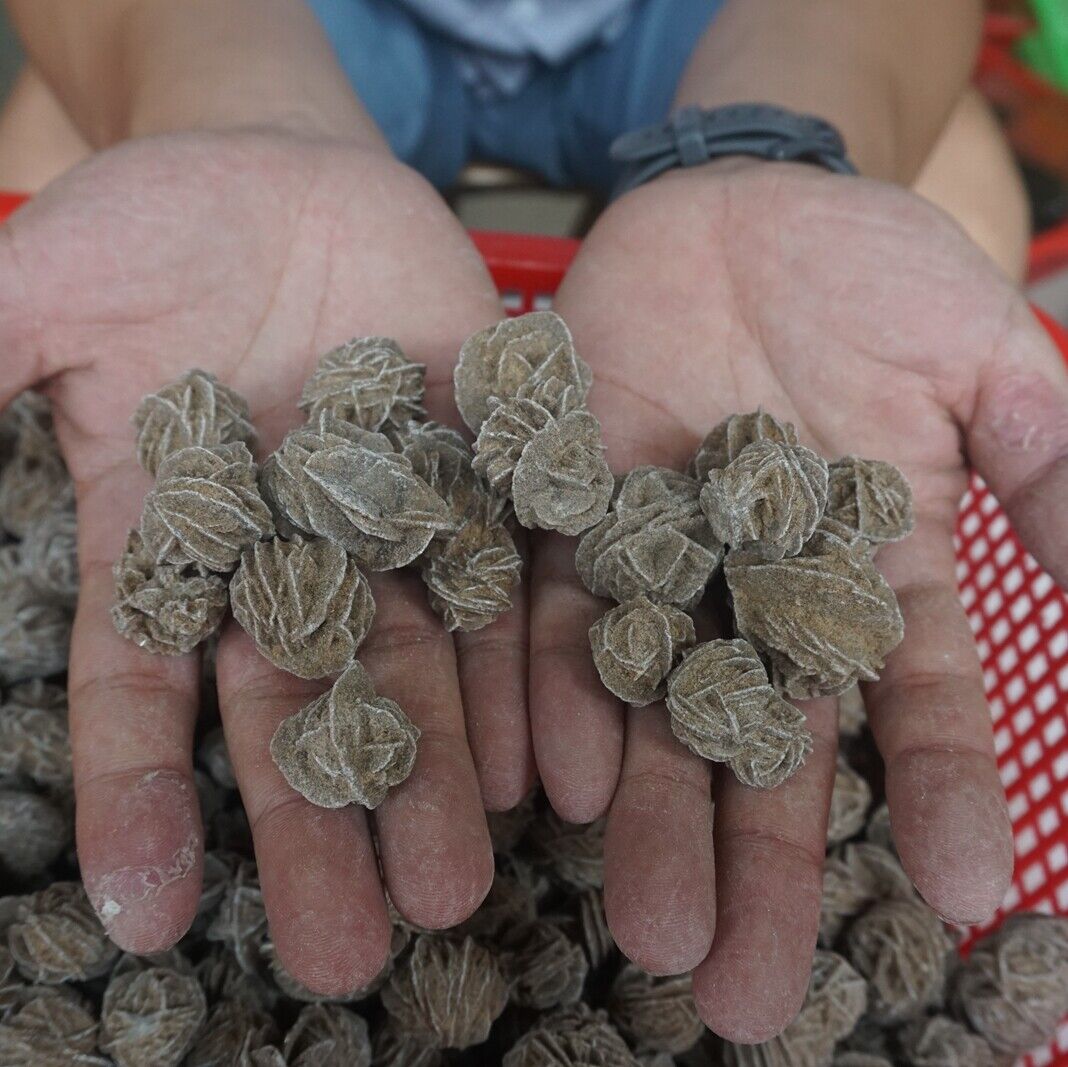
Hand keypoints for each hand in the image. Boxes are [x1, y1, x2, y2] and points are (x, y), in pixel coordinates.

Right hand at [0, 131, 536, 990]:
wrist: (289, 171)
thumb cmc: (157, 216)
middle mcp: (286, 551)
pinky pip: (505, 580)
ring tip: (459, 884)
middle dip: (322, 826)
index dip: (141, 795)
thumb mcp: (52, 280)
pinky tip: (540, 761)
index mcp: (171, 531)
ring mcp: (390, 521)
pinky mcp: (478, 476)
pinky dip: (521, 666)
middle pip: (299, 706)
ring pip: (413, 666)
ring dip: (436, 774)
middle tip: (354, 953)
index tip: (145, 912)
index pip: (142, 686)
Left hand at [533, 162, 1067, 1039]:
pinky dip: (556, 692)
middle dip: (756, 863)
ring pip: (650, 707)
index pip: (911, 706)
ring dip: (649, 815)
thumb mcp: (991, 362)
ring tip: (648, 928)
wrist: (745, 207)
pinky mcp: (568, 511)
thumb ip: (1051, 476)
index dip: (939, 795)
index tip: (962, 897)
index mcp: (866, 570)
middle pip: (759, 744)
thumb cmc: (878, 274)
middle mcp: (756, 592)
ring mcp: (655, 559)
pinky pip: (557, 615)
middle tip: (740, 996)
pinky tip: (555, 779)